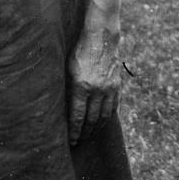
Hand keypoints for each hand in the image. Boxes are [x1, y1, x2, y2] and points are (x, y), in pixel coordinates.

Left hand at [69, 21, 121, 144]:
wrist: (101, 37)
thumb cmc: (79, 52)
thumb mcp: (67, 70)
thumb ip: (67, 89)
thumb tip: (62, 109)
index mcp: (81, 86)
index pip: (78, 117)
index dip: (74, 132)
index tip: (71, 141)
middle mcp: (97, 90)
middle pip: (91, 119)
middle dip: (85, 133)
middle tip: (79, 141)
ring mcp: (109, 88)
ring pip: (103, 115)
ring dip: (96, 128)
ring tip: (90, 134)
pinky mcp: (116, 85)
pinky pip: (113, 106)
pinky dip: (107, 117)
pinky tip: (102, 122)